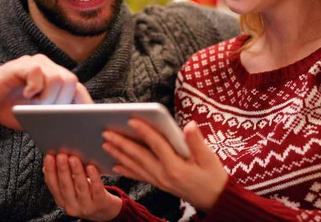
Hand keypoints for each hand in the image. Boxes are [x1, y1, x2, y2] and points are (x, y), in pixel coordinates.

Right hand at [0, 54, 92, 128]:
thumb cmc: (8, 110)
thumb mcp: (36, 116)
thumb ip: (54, 115)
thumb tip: (76, 125)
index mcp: (54, 77)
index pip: (77, 87)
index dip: (84, 102)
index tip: (88, 119)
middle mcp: (47, 66)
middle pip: (71, 81)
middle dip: (62, 102)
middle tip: (46, 112)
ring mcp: (34, 63)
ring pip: (57, 78)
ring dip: (48, 98)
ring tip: (34, 105)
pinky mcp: (19, 65)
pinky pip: (38, 72)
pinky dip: (35, 88)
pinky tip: (26, 95)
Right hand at [43, 154, 121, 220]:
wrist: (105, 211)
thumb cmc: (87, 194)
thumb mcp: (72, 188)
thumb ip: (61, 177)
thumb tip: (50, 159)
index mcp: (62, 200)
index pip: (53, 185)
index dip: (50, 171)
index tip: (49, 156)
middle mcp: (72, 206)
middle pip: (65, 186)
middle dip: (62, 169)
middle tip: (61, 155)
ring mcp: (87, 206)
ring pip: (80, 187)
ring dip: (76, 171)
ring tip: (74, 158)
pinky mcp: (100, 203)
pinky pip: (97, 189)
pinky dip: (93, 178)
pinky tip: (91, 167)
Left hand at [102, 120, 227, 211]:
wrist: (215, 200)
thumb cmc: (213, 177)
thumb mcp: (210, 159)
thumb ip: (197, 142)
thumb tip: (190, 125)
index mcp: (176, 167)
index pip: (157, 145)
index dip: (144, 131)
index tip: (131, 119)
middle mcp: (164, 175)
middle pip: (140, 155)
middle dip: (122, 143)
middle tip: (106, 131)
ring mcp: (160, 181)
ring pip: (136, 165)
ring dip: (119, 154)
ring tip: (105, 143)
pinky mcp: (159, 184)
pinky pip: (139, 176)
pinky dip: (126, 170)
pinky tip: (116, 164)